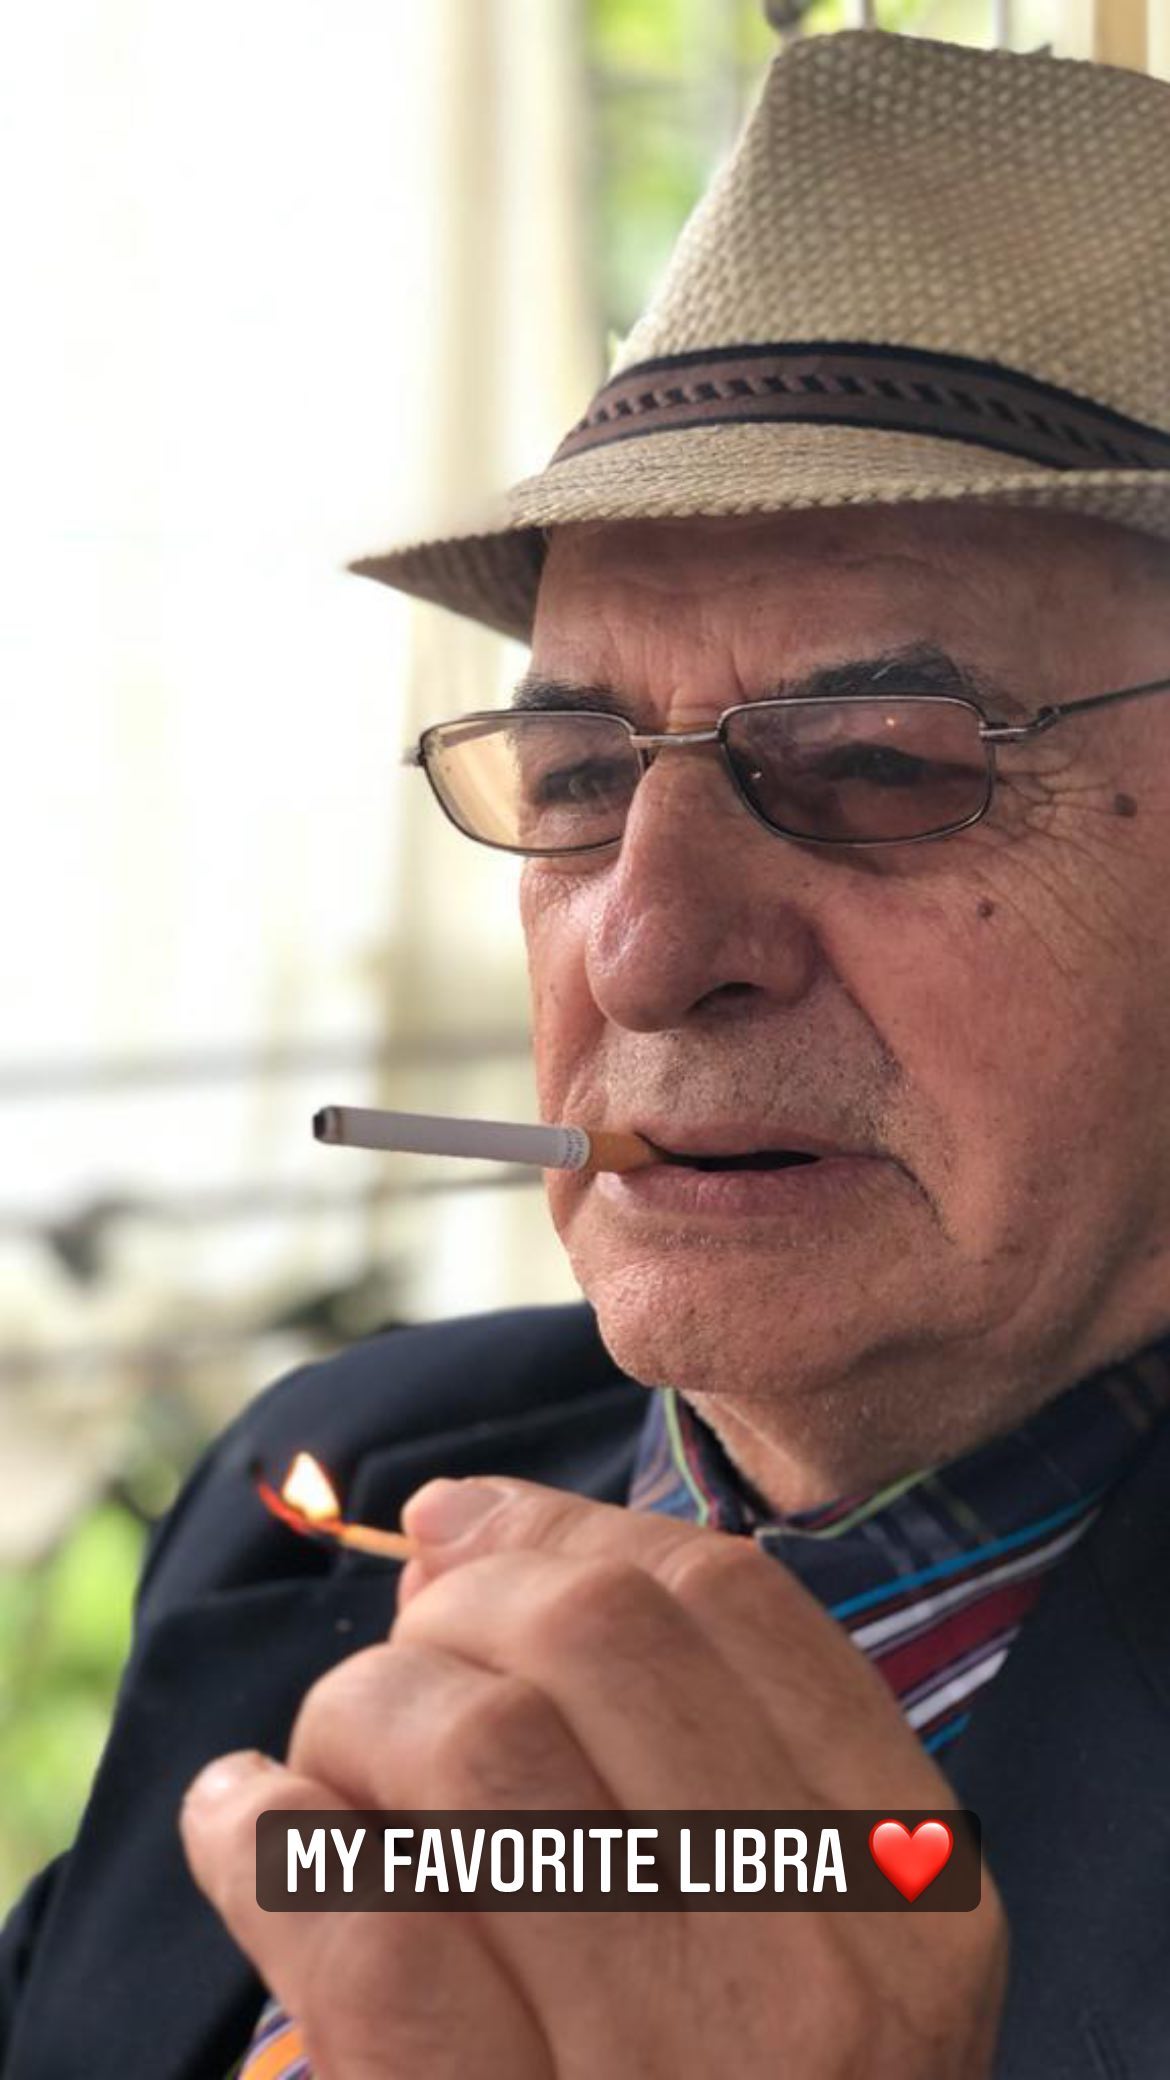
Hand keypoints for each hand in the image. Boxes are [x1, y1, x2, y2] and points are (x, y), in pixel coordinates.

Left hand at [181, 1477, 1008, 2078]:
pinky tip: (241, 1822)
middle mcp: (822, 1975)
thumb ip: (665, 1715)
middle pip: (589, 1638)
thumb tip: (449, 1516)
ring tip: (320, 1773)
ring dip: (351, 1718)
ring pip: (473, 1752)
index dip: (559, 1532)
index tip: (454, 1540)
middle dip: (448, 1614)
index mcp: (906, 1886)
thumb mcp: (783, 1920)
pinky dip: (266, 1836)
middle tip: (394, 1685)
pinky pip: (370, 1934)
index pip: (725, 1599)